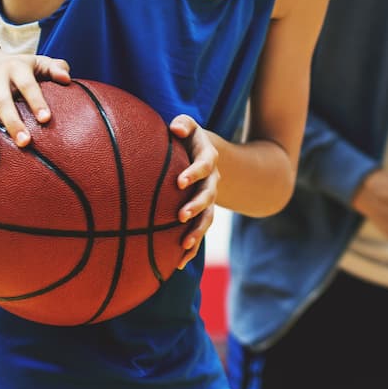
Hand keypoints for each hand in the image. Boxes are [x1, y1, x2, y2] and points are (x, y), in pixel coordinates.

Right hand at [0, 46, 70, 171]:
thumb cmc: (20, 68)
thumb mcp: (38, 61)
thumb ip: (55, 68)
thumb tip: (66, 79)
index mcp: (15, 69)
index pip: (27, 84)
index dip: (36, 100)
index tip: (46, 119)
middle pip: (1, 102)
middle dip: (12, 122)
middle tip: (25, 142)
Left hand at [169, 116, 217, 270]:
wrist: (205, 157)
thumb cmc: (188, 140)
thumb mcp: (189, 127)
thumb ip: (185, 124)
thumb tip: (175, 128)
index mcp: (208, 160)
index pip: (204, 166)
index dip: (194, 173)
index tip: (179, 182)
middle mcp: (212, 181)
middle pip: (208, 196)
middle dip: (196, 206)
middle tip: (181, 215)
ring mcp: (209, 200)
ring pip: (207, 218)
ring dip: (197, 231)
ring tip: (183, 244)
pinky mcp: (202, 214)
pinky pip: (199, 233)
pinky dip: (192, 248)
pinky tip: (178, 265)